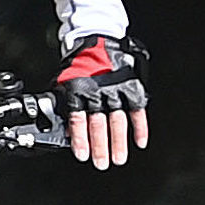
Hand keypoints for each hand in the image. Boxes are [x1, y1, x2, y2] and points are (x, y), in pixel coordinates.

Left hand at [54, 33, 149, 169]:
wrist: (97, 40)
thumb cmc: (79, 65)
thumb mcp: (64, 82)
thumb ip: (65, 105)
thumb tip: (64, 130)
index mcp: (79, 91)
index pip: (78, 119)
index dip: (80, 138)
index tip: (82, 155)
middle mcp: (98, 92)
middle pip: (99, 124)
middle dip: (100, 146)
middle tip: (101, 163)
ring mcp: (116, 90)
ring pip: (118, 120)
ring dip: (118, 141)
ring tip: (118, 159)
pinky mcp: (131, 88)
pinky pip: (137, 110)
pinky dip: (140, 127)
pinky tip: (140, 142)